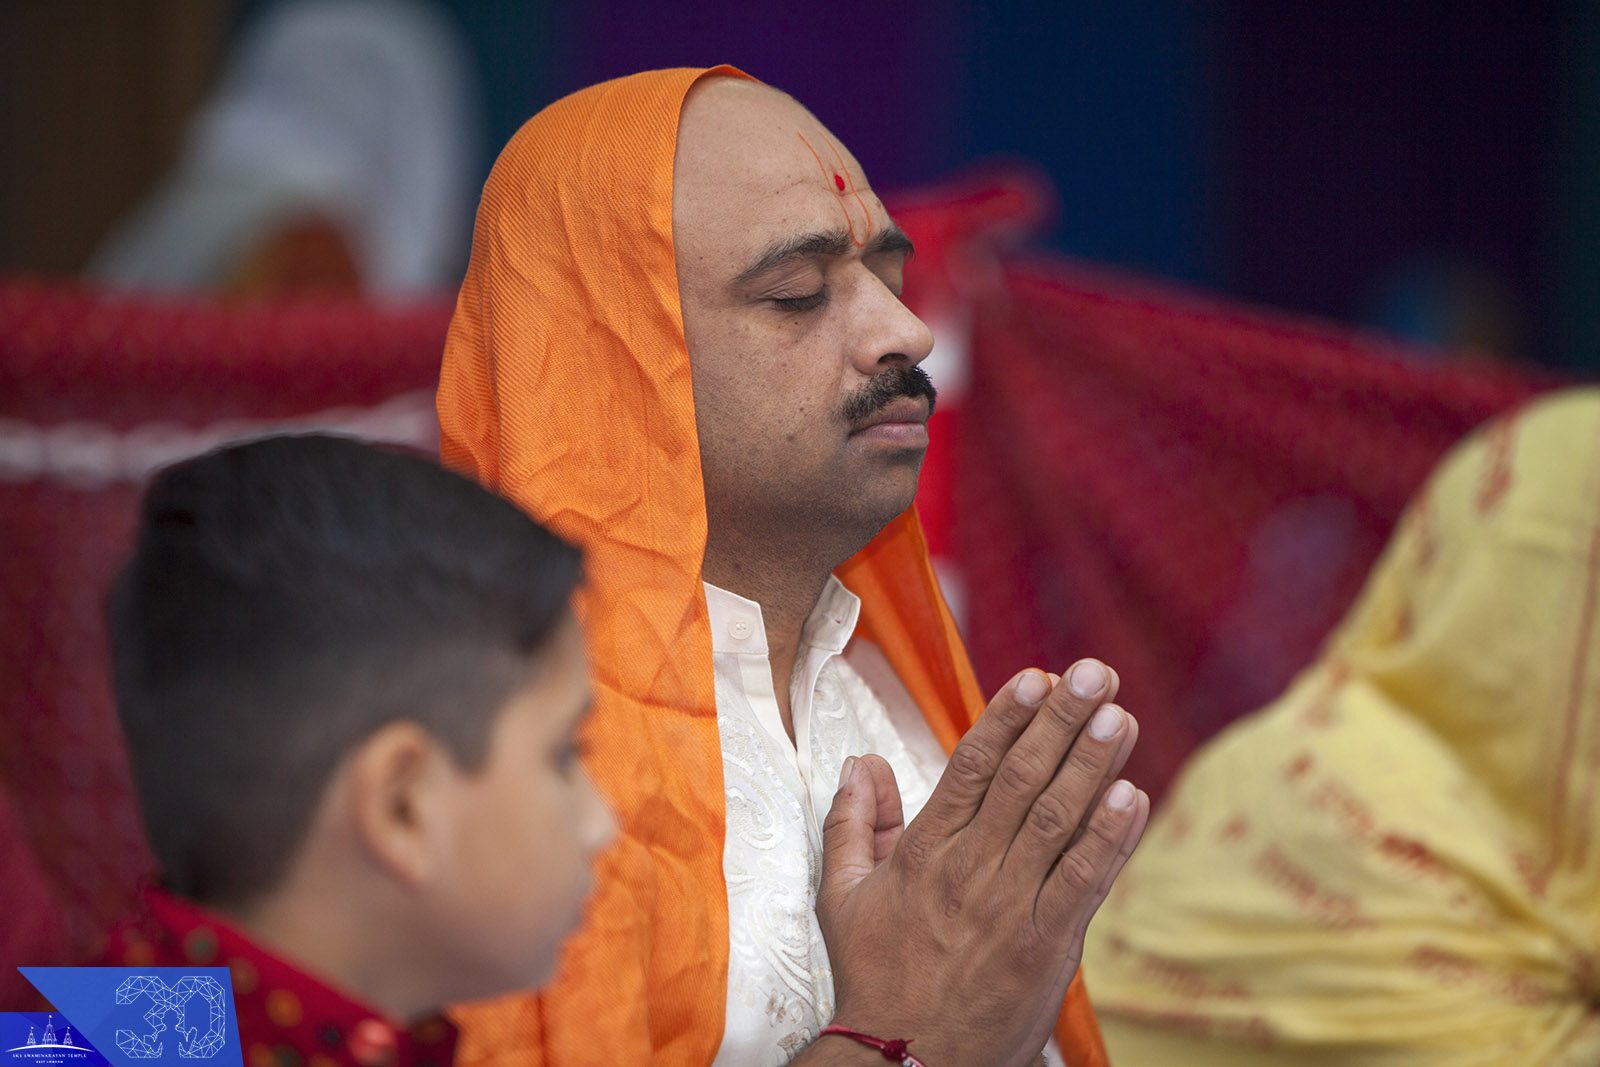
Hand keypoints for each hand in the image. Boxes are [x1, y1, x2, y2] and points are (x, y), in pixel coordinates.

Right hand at [810, 661, 1147, 1066]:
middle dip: (1062, 721)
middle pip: (1022, 779)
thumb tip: (860, 763)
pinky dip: (1109, 840)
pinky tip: (1133, 798)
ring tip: (1121, 717)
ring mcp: (1010, 906)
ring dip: (1093, 766)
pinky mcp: (1046, 946)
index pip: (971, 766)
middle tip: (1093, 673)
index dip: (1007, 717)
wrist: (904, 1062)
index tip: (1037, 677)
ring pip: (1057, 821)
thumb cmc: (875, 977)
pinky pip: (1082, 883)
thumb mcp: (843, 897)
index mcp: (925, 850)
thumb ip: (852, 824)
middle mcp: (970, 868)